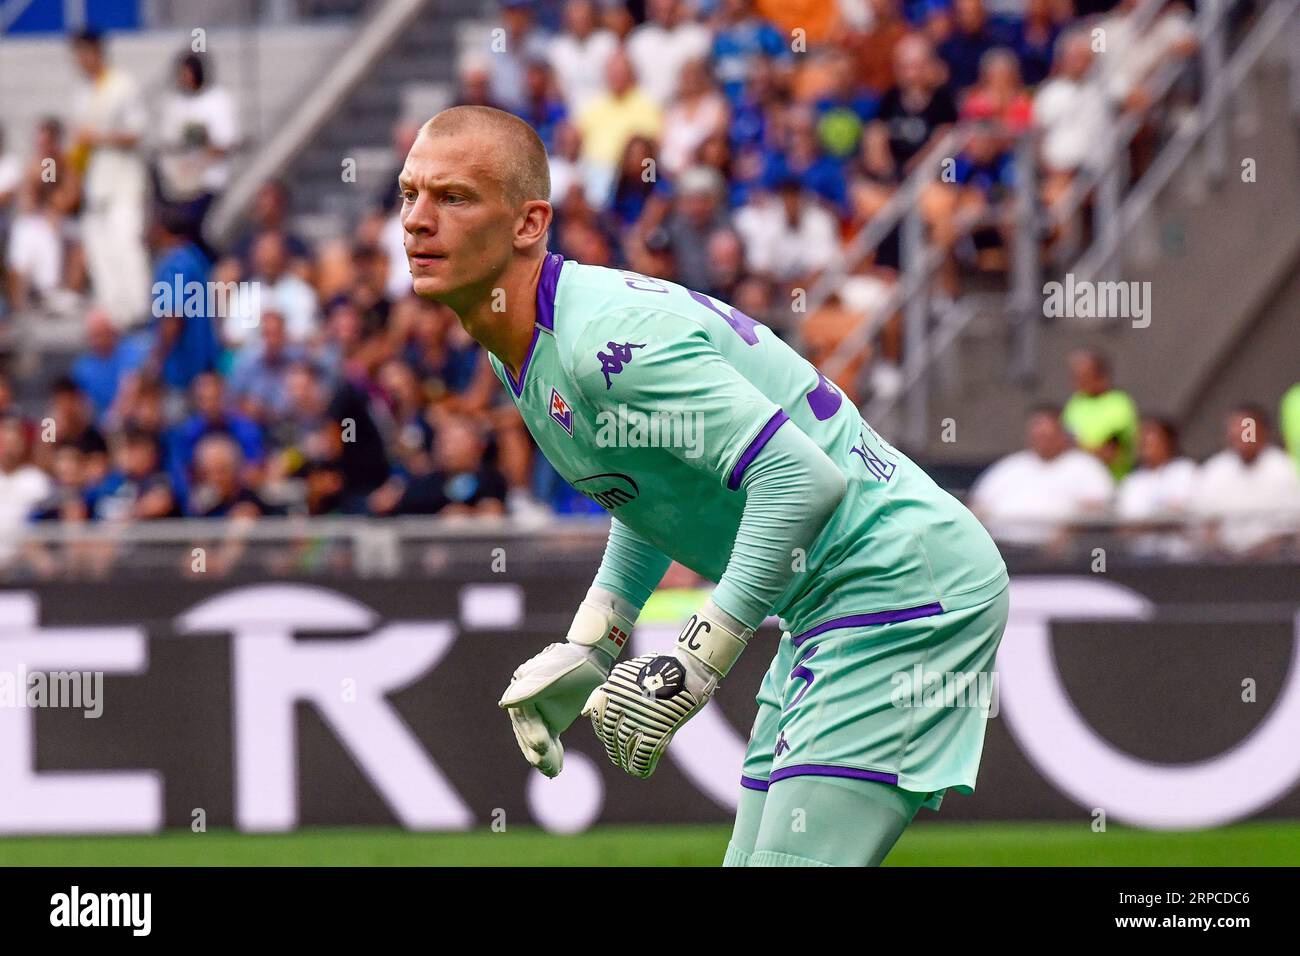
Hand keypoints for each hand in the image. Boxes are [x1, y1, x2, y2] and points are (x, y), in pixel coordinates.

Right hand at [498, 588, 634, 776]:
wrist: (589, 660)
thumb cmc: (571, 664)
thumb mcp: (554, 673)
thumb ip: (532, 688)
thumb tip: (506, 703)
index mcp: (521, 689)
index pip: (524, 716)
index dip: (531, 732)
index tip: (542, 745)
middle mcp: (524, 703)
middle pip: (528, 731)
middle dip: (537, 750)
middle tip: (546, 765)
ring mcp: (536, 714)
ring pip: (536, 740)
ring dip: (544, 757)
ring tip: (552, 772)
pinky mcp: (549, 722)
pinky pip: (548, 742)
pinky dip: (552, 755)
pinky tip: (556, 770)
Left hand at [581, 650, 714, 778]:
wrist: (689, 668)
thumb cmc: (660, 668)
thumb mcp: (628, 673)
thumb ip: (607, 691)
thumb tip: (585, 713)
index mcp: (613, 688)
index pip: (598, 717)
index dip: (601, 731)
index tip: (607, 738)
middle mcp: (621, 703)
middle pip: (610, 733)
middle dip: (613, 748)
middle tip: (616, 756)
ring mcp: (639, 717)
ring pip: (624, 746)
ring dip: (624, 759)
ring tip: (627, 765)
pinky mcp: (656, 729)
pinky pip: (642, 755)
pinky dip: (640, 766)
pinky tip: (642, 772)